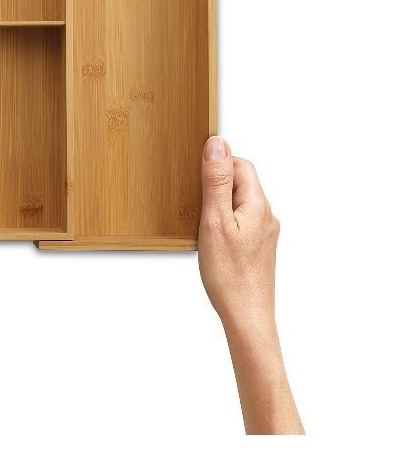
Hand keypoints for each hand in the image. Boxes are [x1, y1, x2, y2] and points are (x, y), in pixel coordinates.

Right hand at [198, 136, 278, 328]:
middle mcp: (267, 216)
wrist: (246, 318)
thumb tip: (217, 144)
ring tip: (201, 220)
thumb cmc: (229, 275)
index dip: (218, 162)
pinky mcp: (258, 248)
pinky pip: (241, 219)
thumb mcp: (214, 221)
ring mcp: (265, 233)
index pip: (241, 164)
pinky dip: (224, 219)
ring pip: (240, 201)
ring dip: (219, 202)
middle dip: (217, 182)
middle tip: (195, 199)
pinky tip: (210, 237)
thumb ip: (216, 181)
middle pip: (242, 181)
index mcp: (258, 205)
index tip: (195, 174)